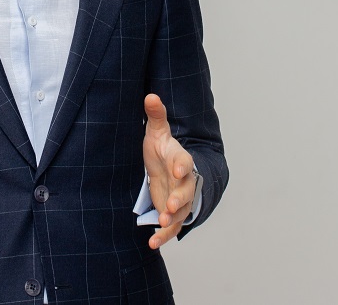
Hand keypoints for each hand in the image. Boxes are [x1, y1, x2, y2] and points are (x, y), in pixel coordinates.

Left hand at [143, 94, 196, 248]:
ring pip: (182, 212)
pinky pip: (171, 227)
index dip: (181, 166)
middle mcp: (184, 182)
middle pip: (187, 191)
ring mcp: (180, 199)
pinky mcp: (171, 213)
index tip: (177, 170)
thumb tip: (150, 95)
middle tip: (171, 206)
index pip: (184, 162)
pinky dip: (163, 235)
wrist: (170, 170)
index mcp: (180, 160)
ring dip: (173, 219)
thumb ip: (156, 116)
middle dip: (180, 199)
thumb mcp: (157, 132)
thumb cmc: (162, 150)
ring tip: (161, 224)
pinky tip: (152, 242)